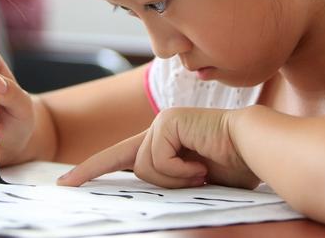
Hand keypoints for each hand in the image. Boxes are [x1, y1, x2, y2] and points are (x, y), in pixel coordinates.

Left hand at [58, 107, 259, 189]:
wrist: (259, 149)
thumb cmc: (233, 168)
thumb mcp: (192, 182)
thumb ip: (168, 184)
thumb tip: (148, 203)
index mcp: (161, 143)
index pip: (117, 158)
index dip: (90, 169)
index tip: (65, 183)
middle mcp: (157, 130)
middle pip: (129, 164)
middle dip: (161, 180)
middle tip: (198, 176)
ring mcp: (161, 123)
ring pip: (144, 166)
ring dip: (175, 179)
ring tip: (203, 172)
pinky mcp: (167, 121)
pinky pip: (157, 159)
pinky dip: (181, 171)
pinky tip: (202, 165)